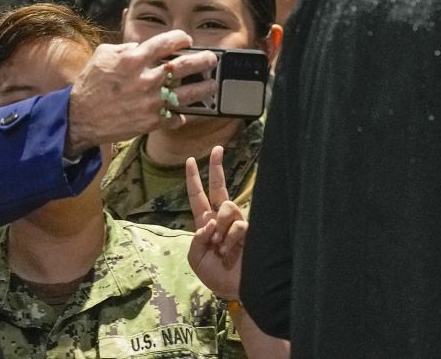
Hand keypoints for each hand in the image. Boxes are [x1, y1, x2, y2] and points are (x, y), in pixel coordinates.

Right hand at [66, 30, 216, 154]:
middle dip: (203, 60)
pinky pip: (176, 118)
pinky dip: (181, 115)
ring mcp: (151, 102)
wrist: (80, 117)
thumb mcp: (103, 55)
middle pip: (185, 66)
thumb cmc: (90, 84)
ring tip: (212, 85)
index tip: (187, 40)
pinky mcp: (152, 122)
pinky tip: (183, 112)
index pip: (167, 42)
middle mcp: (146, 79)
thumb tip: (143, 46)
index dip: (181, 38)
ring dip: (204, 88)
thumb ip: (126, 47)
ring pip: (189, 94)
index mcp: (134, 59)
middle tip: (212, 59)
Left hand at [186, 146, 246, 300]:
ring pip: (227, 206)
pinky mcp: (250, 231)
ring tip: (219, 246)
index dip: (193, 179)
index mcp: (205, 223)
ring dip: (220, 225)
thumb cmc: (215, 276)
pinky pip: (238, 223)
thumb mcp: (195, 258)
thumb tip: (209, 222)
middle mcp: (221, 219)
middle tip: (218, 149)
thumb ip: (197, 239)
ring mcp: (236, 224)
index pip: (198, 196)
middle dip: (217, 168)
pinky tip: (229, 250)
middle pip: (219, 188)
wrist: (235, 290)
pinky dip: (230, 237)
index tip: (190, 160)